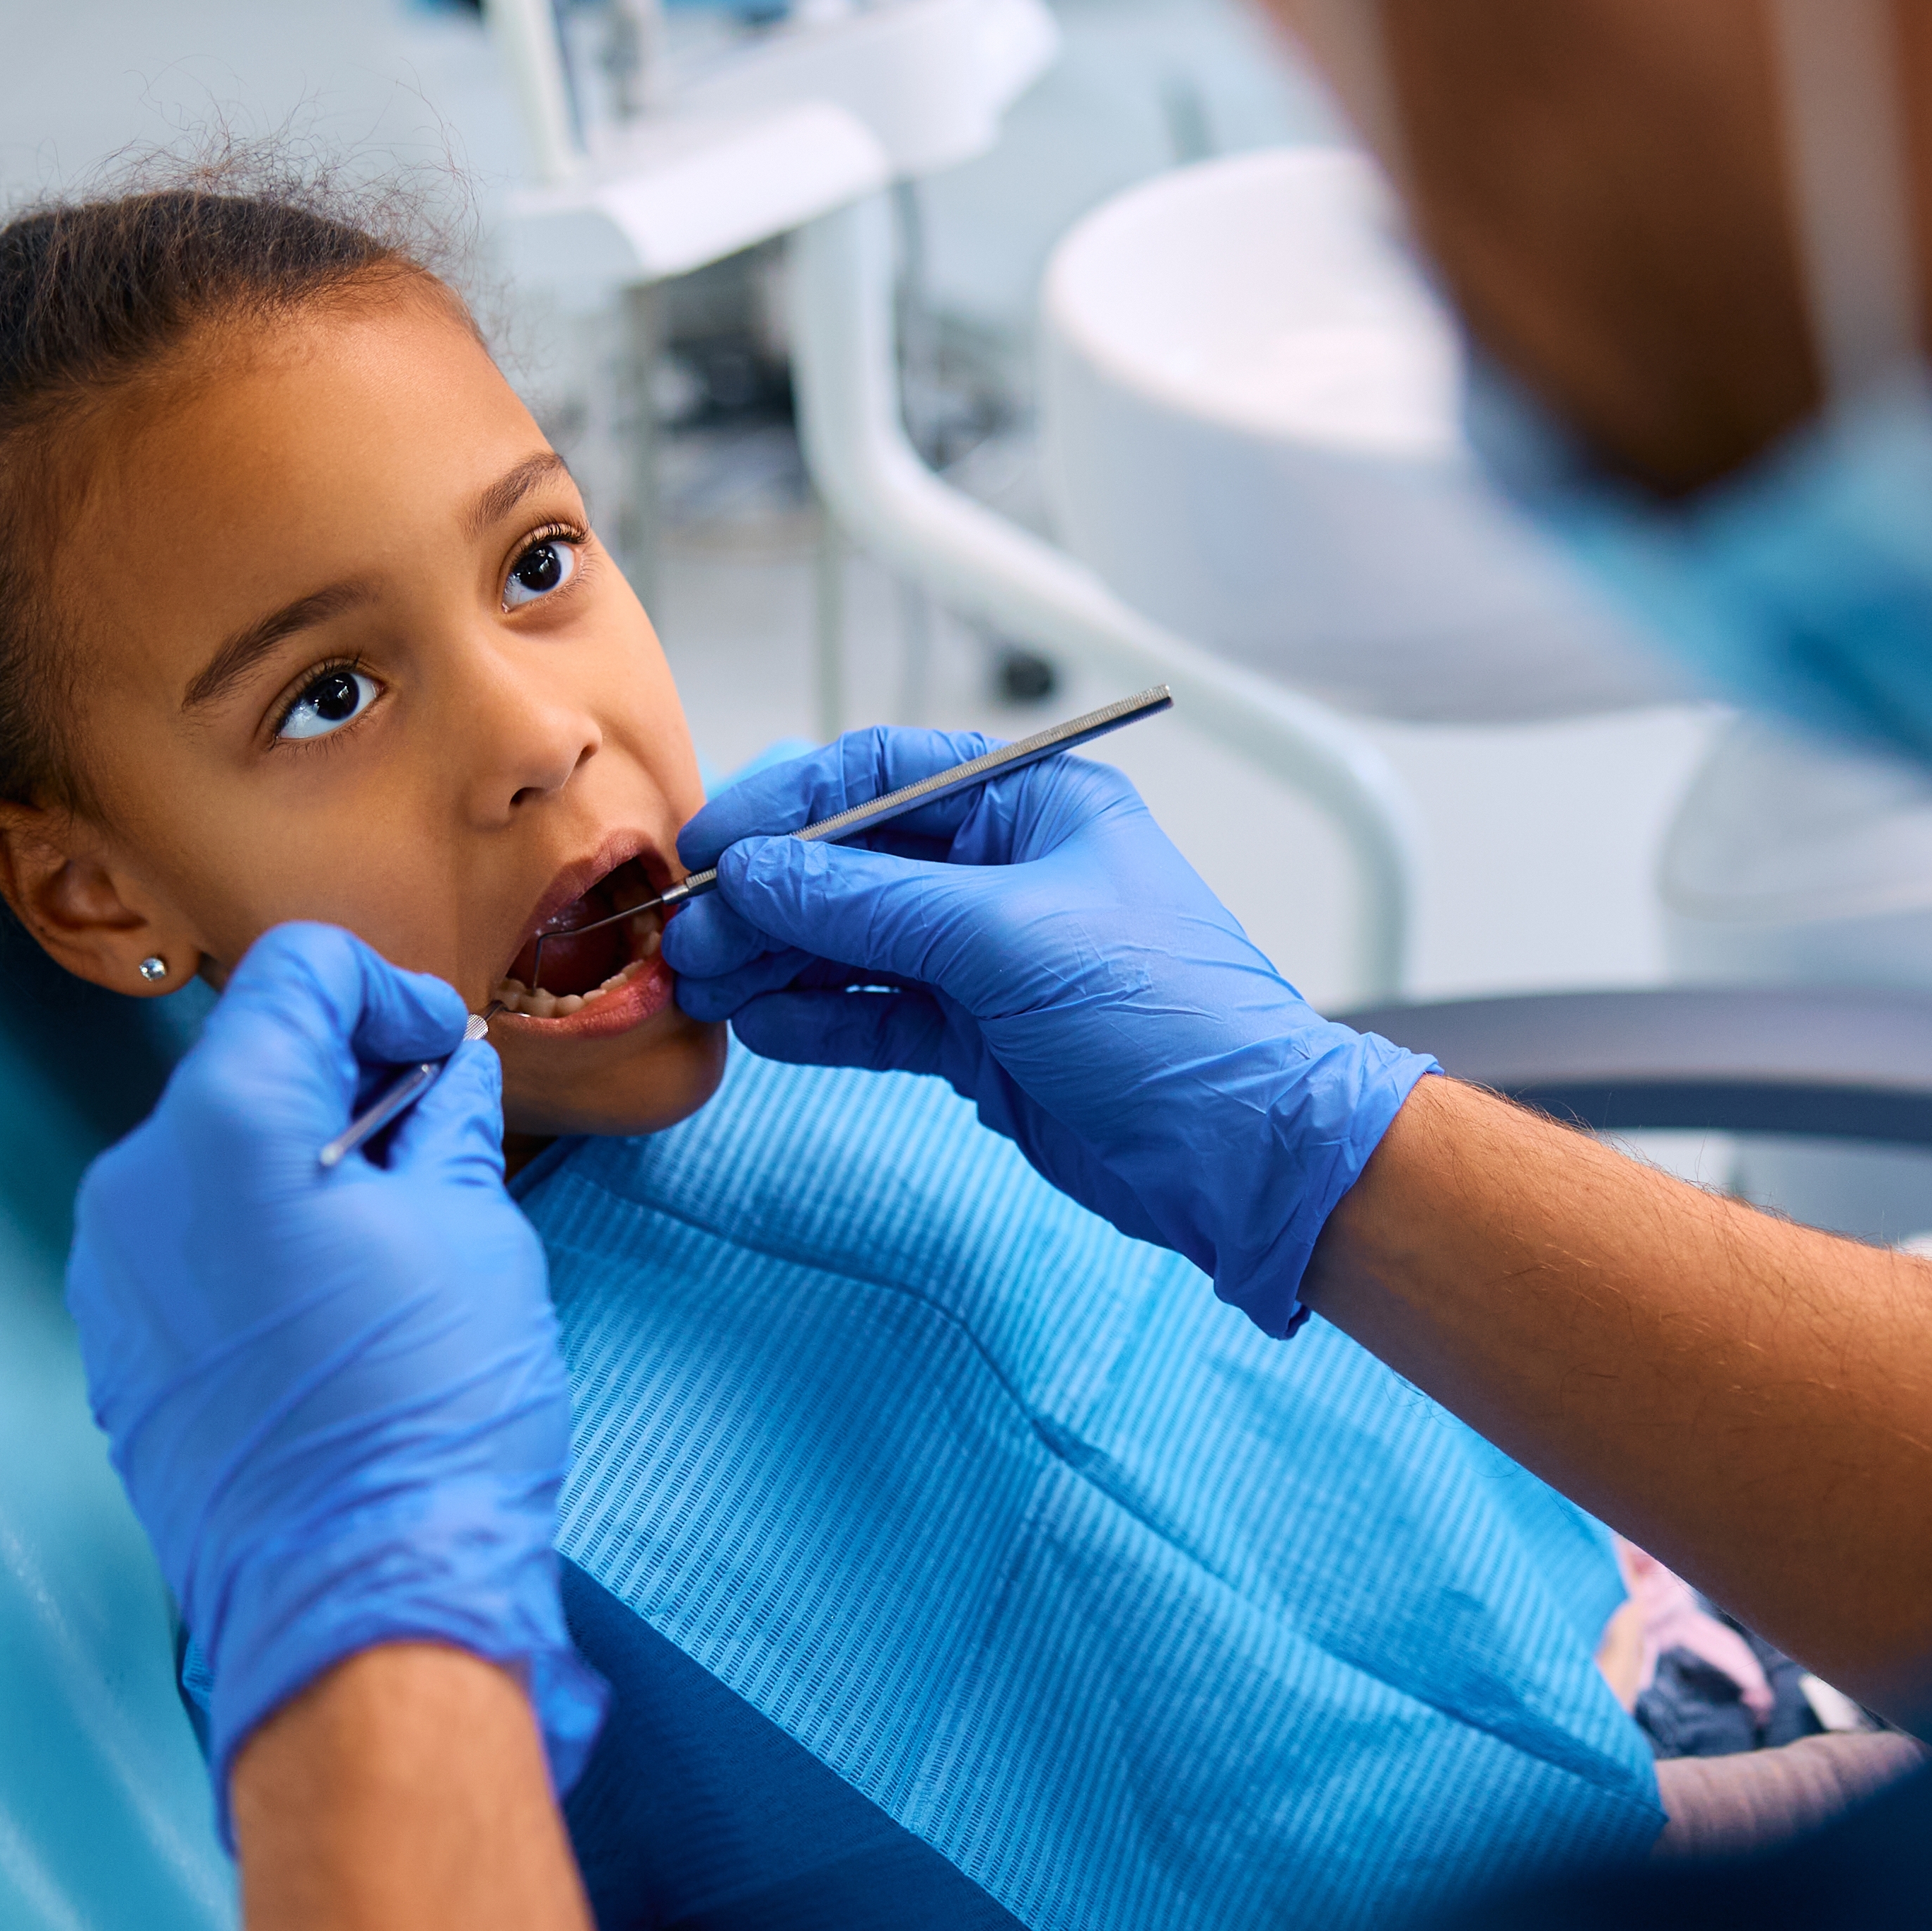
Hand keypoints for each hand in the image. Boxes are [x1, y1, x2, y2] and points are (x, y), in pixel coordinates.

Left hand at [65, 923, 601, 1801]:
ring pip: (216, 1164)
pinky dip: (261, 1244)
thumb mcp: (473, 1233)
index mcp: (226, 1122)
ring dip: (304, 1167)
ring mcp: (111, 1274)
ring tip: (398, 1240)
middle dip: (347, 1080)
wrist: (359, 1599)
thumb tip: (443, 1075)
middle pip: (248, 1065)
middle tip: (441, 1139)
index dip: (387, 991)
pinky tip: (338, 1312)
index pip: (298, 973)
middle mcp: (138, 1180)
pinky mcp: (117, 1354)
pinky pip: (189, 1253)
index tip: (443, 1049)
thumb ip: (446, 1126)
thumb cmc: (426, 1414)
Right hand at [662, 728, 1431, 1334]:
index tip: (714, 848)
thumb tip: (760, 872)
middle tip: (691, 935)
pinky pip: (875, 1015)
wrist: (1239, 1154)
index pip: (883, 776)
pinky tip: (764, 1027)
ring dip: (777, 961)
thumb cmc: (1171, 1020)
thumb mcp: (1007, 939)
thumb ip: (870, 904)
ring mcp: (990, 960)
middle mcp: (1007, 872)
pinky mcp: (979, 1038)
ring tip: (705, 983)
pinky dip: (817, 1021)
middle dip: (768, 897)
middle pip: (853, 864)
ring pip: (853, 945)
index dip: (789, 807)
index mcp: (1034, 805)